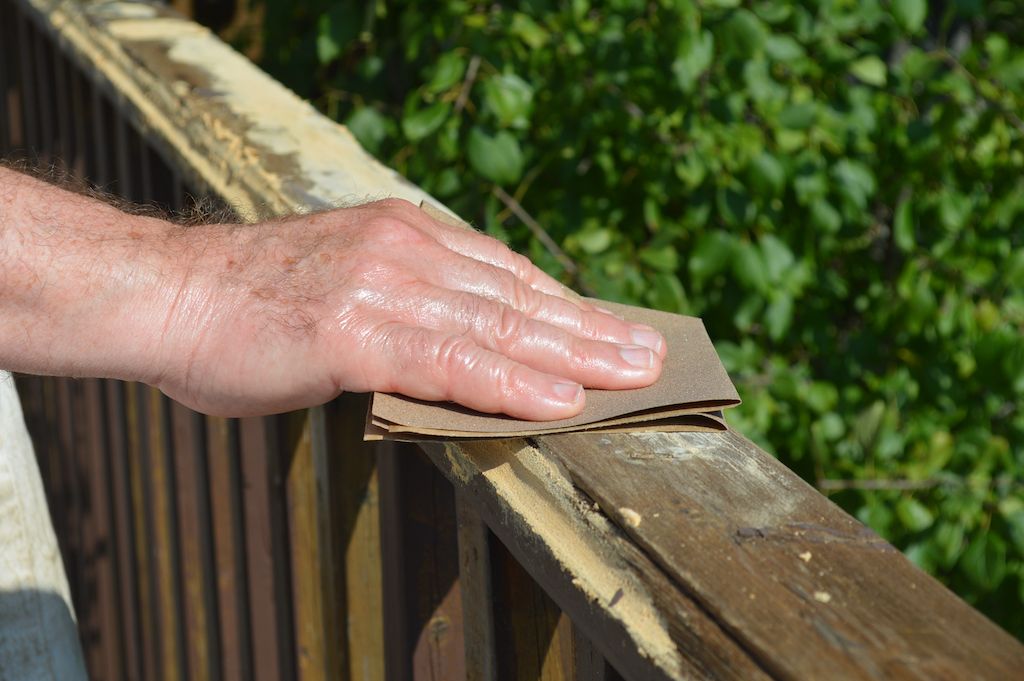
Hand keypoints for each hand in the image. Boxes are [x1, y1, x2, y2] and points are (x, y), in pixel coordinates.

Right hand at [152, 199, 665, 417]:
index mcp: (407, 235)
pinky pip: (450, 360)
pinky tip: (558, 403)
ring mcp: (383, 286)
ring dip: (574, 355)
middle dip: (592, 329)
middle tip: (651, 353)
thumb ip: (410, 311)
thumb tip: (467, 350)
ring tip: (631, 379)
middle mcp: (406, 250)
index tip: (611, 329)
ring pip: (499, 326)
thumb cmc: (256, 304)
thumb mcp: (348, 289)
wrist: (171, 294)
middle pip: (520, 296)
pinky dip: (510, 383)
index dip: (566, 307)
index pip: (508, 275)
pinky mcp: (354, 329)